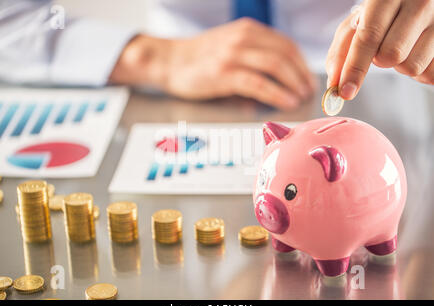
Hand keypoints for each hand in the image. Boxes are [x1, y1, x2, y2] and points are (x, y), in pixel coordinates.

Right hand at [110, 18, 315, 109]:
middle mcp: (243, 37)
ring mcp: (233, 54)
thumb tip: (278, 83)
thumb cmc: (200, 58)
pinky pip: (259, 83)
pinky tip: (286, 102)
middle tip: (309, 92)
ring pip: (276, 66)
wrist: (169, 60)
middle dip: (302, 75)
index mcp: (247, 30)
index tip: (308, 78)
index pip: (286, 44)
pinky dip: (277, 94)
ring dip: (293, 84)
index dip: (302, 63)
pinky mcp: (224, 73)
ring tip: (300, 98)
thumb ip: (253, 58)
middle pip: (285, 54)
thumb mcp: (230, 47)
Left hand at [326, 0, 433, 99]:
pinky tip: (419, 52)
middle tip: (383, 47)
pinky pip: (431, 74)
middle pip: (390, 55)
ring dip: (401, 66)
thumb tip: (334, 83)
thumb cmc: (384, 12)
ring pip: (412, 66)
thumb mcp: (359, 21)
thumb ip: (342, 50)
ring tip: (404, 46)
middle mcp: (419, 2)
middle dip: (380, 61)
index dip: (354, 68)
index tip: (345, 91)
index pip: (368, 37)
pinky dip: (420, 71)